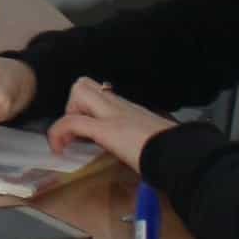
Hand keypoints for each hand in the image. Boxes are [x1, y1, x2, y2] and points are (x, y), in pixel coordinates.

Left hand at [47, 77, 171, 169]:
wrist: (180, 154)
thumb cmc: (170, 151)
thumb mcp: (151, 139)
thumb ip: (139, 138)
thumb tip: (137, 151)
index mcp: (128, 108)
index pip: (99, 92)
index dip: (84, 107)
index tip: (84, 131)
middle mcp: (119, 105)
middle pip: (84, 84)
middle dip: (72, 106)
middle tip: (77, 132)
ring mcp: (112, 114)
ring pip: (78, 91)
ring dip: (67, 115)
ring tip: (71, 139)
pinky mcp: (107, 129)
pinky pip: (71, 122)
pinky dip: (58, 133)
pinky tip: (59, 149)